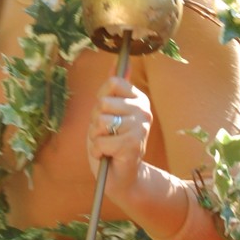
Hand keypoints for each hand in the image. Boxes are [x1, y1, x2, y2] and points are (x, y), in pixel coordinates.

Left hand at [86, 76, 152, 198]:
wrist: (120, 177)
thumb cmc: (111, 144)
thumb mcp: (108, 113)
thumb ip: (113, 89)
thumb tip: (118, 62)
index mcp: (139, 99)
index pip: (112, 83)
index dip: (101, 100)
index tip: (108, 114)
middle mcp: (144, 110)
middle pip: (103, 103)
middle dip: (96, 121)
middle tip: (107, 134)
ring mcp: (140, 127)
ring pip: (100, 122)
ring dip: (96, 137)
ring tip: (107, 145)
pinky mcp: (133, 144)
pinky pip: (100, 141)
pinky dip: (98, 151)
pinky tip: (108, 156)